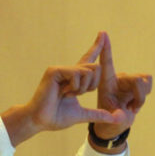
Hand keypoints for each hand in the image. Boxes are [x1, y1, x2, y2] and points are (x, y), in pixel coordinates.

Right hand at [1, 33, 126, 145]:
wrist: (39, 121)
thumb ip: (97, 114)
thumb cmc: (55, 117)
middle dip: (92, 84)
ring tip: (68, 94)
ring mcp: (61, 69)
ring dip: (83, 87)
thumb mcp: (81, 115)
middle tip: (77, 95)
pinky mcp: (54, 70)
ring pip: (88, 70)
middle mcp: (68, 70)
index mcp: (74, 78)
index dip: (96, 47)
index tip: (102, 34)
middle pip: (95, 67)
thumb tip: (115, 119)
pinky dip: (74, 86)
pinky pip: (76, 73)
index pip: (88, 60)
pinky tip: (63, 92)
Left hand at [89, 32, 152, 140]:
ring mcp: (129, 79)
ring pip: (144, 80)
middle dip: (139, 96)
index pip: (106, 63)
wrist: (116, 122)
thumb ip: (116, 117)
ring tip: (132, 106)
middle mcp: (118, 77)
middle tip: (132, 108)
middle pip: (136, 79)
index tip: (103, 33)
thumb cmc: (109, 119)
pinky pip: (148, 82)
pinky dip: (146, 94)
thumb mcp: (111, 120)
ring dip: (142, 96)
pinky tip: (136, 102)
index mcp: (106, 83)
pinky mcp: (138, 81)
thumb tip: (122, 115)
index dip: (105, 48)